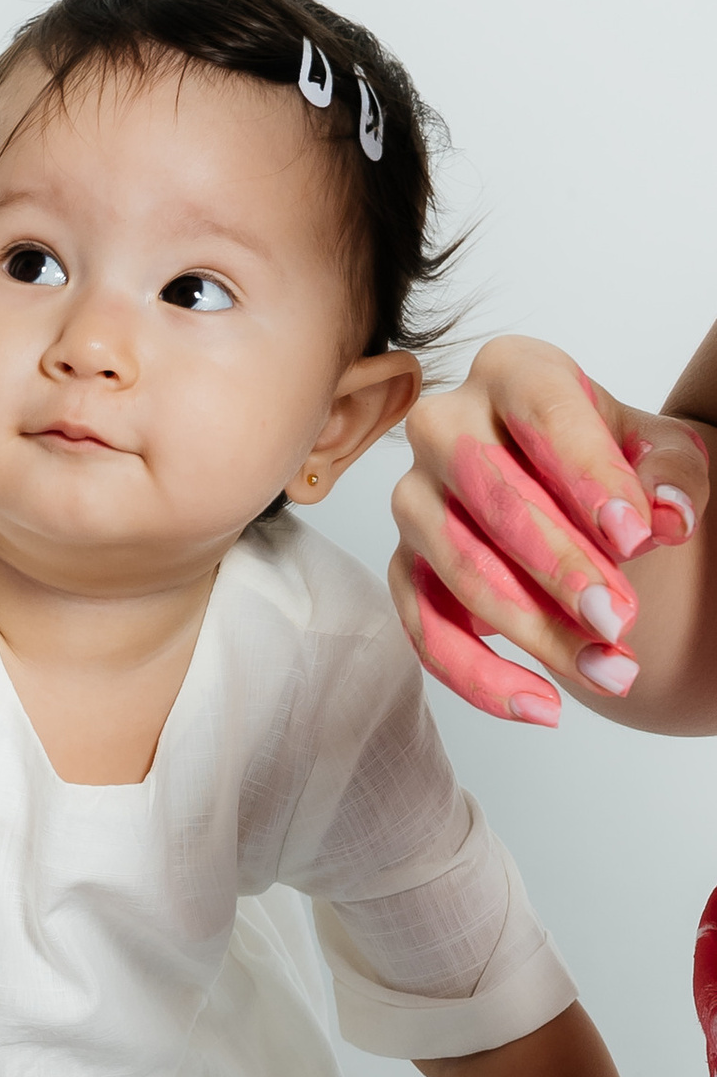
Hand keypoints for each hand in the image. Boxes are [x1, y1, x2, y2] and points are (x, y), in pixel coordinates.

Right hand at [390, 336, 707, 722]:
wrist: (564, 490)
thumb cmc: (610, 460)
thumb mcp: (659, 449)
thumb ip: (674, 472)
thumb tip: (668, 517)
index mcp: (512, 370)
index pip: (544, 417)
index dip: (590, 480)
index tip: (637, 541)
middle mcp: (442, 425)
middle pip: (491, 496)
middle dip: (559, 567)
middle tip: (621, 621)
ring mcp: (414, 499)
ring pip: (460, 569)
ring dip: (536, 631)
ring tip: (610, 669)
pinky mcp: (403, 566)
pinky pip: (426, 630)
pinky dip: (481, 678)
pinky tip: (542, 706)